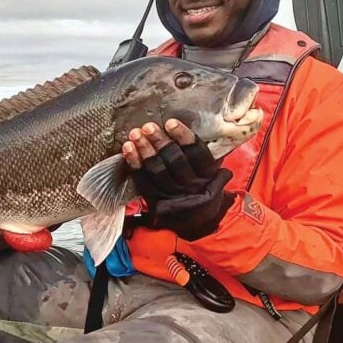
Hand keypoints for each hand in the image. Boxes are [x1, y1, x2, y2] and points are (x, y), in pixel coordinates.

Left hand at [122, 119, 234, 240]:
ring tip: (135, 134)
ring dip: (144, 150)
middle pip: (174, 161)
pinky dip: (134, 163)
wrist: (197, 219)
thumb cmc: (204, 185)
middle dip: (160, 142)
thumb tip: (209, 126)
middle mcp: (191, 186)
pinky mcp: (155, 199)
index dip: (183, 137)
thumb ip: (208, 153)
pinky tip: (128, 148)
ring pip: (157, 170)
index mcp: (208, 175)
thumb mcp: (214, 171)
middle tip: (149, 126)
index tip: (171, 123)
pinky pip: (143, 180)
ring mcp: (171, 194)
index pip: (196, 154)